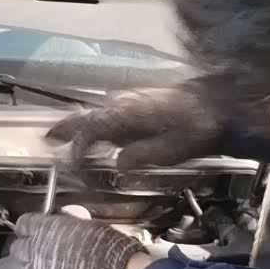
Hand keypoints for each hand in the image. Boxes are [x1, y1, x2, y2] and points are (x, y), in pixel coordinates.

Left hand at [10, 214, 143, 268]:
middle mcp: (35, 250)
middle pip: (17, 249)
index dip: (28, 228)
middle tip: (37, 252)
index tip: (32, 231)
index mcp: (45, 229)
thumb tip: (64, 221)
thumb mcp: (87, 225)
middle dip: (25, 249)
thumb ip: (68, 223)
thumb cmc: (108, 247)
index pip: (23, 224)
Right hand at [47, 86, 221, 170]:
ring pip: (97, 112)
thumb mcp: (172, 149)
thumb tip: (119, 163)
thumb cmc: (199, 127)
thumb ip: (141, 156)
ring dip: (80, 125)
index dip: (78, 151)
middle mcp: (124, 102)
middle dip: (66, 128)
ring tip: (65, 137)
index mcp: (127, 114)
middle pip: (87, 116)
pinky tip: (100, 134)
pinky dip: (98, 123)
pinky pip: (110, 112)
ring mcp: (132, 99)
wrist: (222, 101)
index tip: (73, 168)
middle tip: (48, 139)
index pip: (90, 131)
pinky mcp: (142, 102)